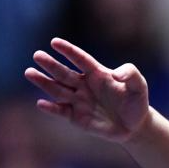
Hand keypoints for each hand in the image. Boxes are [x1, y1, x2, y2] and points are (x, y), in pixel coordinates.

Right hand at [25, 38, 151, 142]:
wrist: (134, 126)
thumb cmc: (135, 102)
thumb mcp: (139, 86)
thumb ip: (131, 74)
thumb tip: (116, 74)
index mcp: (97, 74)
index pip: (80, 59)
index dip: (68, 51)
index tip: (54, 42)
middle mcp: (83, 85)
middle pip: (64, 73)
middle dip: (50, 65)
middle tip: (37, 55)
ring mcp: (78, 101)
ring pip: (57, 89)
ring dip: (44, 82)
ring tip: (29, 72)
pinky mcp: (75, 117)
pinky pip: (61, 111)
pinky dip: (51, 108)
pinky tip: (41, 103)